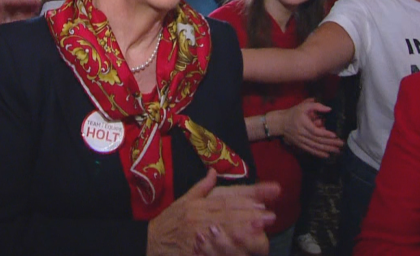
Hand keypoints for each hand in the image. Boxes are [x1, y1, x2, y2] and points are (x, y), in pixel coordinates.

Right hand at [147, 169, 278, 255]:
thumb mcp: (182, 201)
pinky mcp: (194, 251)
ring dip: (243, 231)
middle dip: (250, 215)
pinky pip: (213, 250)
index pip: (224, 202)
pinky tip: (241, 249)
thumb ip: (200, 188)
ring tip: (262, 229)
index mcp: (196, 205)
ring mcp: (196, 236)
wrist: (149, 242)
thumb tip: (213, 172)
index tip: (263, 203)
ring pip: (222, 232)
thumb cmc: (168, 222)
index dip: (244, 203)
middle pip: (227, 216)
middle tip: (270, 216)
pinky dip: (227, 249)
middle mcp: (197, 218)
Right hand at [279, 98, 343, 157]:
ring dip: (326, 149)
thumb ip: (316, 106)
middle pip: (317, 140)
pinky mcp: (299, 144)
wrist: (280, 123)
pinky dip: (318, 153)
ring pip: (314, 146)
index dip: (325, 134)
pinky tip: (326, 155)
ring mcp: (300, 140)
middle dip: (330, 143)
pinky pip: (309, 150)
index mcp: (303, 123)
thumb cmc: (293, 113)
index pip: (315, 131)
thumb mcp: (303, 106)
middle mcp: (301, 133)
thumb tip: (329, 109)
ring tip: (336, 151)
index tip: (335, 135)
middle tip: (341, 145)